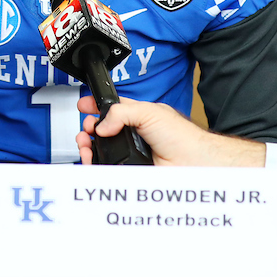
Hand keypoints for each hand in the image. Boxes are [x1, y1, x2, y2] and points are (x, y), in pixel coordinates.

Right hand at [76, 96, 265, 167]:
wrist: (193, 162)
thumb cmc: (182, 137)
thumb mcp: (150, 112)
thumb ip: (122, 112)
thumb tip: (102, 124)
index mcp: (138, 116)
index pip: (112, 108)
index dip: (96, 106)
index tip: (84, 105)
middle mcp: (133, 135)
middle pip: (102, 131)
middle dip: (88, 128)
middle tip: (86, 128)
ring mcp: (130, 154)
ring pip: (102, 150)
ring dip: (89, 146)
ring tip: (86, 144)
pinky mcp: (129, 171)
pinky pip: (107, 169)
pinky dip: (96, 164)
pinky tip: (93, 158)